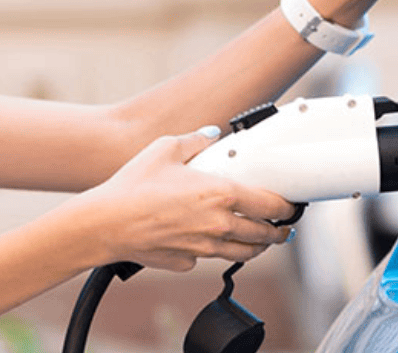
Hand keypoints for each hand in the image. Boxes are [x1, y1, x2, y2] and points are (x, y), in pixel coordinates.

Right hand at [71, 128, 294, 271]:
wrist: (106, 223)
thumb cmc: (134, 185)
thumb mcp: (165, 149)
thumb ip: (196, 140)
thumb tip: (212, 135)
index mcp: (220, 194)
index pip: (270, 205)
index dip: (286, 206)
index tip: (290, 205)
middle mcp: (219, 225)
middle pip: (264, 234)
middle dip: (278, 232)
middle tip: (282, 227)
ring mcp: (205, 248)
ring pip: (244, 253)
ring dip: (257, 246)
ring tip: (260, 240)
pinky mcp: (188, 261)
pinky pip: (210, 257)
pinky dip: (216, 250)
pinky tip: (211, 240)